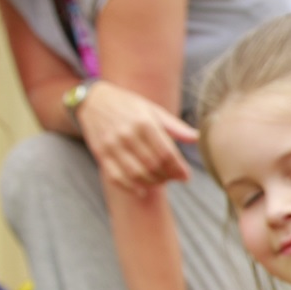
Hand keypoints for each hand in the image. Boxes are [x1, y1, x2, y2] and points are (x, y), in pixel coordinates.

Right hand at [76, 80, 198, 195]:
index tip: (186, 177)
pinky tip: (142, 190)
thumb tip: (197, 137)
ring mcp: (112, 145)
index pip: (166, 153)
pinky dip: (131, 188)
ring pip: (136, 174)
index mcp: (144, 123)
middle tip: (174, 178)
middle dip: (167, 176)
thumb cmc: (129, 106)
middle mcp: (127, 134)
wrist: (93, 100)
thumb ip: (175, 126)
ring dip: (152, 183)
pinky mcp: (101, 154)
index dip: (178, 169)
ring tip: (161, 181)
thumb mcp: (153, 110)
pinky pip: (116, 177)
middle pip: (153, 165)